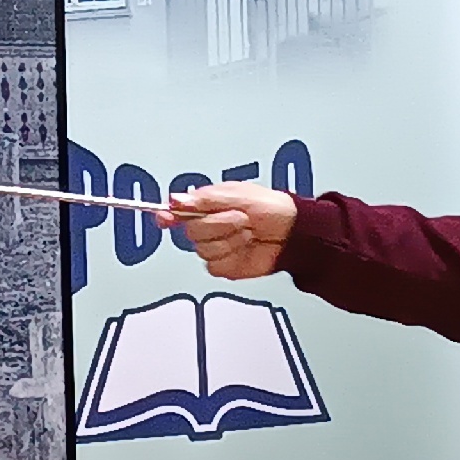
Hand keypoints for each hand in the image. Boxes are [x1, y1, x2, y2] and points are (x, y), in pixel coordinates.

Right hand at [161, 181, 297, 279]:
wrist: (294, 233)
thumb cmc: (273, 207)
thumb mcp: (239, 194)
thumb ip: (206, 198)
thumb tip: (177, 199)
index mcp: (209, 204)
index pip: (178, 210)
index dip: (168, 214)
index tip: (164, 217)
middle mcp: (209, 225)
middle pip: (191, 231)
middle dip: (218, 224)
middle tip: (240, 218)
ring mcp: (216, 246)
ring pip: (203, 249)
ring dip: (230, 239)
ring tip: (247, 232)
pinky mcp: (224, 265)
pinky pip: (214, 265)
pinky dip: (232, 256)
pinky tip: (245, 248)